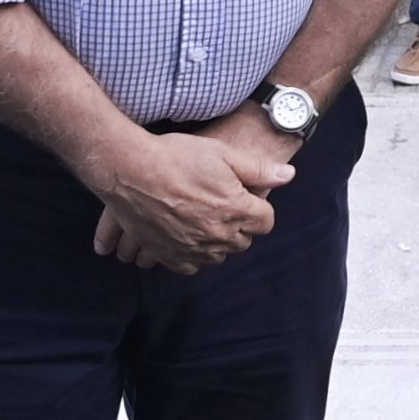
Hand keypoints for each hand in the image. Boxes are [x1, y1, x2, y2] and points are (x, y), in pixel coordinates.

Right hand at [82, 121, 282, 271]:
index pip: (266, 221)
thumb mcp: (223, 154)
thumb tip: (288, 176)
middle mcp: (218, 235)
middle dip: (240, 225)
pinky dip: (192, 255)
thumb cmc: (177, 156)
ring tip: (205, 219)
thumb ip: (258, 169)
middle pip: (243, 241)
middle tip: (224, 206)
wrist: (130, 169)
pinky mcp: (168, 255)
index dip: (258, 207)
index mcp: (236, 209)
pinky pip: (190, 266)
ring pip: (218, 256)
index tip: (246, 197)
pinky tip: (187, 236)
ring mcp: (192, 248)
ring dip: (217, 241)